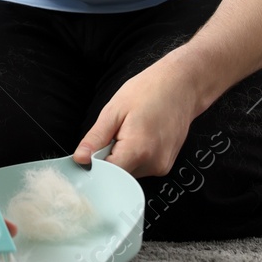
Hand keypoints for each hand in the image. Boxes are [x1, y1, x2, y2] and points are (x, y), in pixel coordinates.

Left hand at [73, 55, 204, 178]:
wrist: (181, 86)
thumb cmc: (149, 91)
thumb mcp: (114, 110)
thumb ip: (96, 138)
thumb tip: (80, 158)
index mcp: (138, 150)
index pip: (107, 175)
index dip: (94, 166)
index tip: (90, 153)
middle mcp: (153, 164)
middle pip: (118, 175)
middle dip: (108, 159)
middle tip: (113, 135)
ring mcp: (162, 166)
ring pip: (129, 172)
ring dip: (122, 157)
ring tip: (128, 132)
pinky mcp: (166, 165)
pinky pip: (141, 167)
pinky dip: (134, 156)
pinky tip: (139, 136)